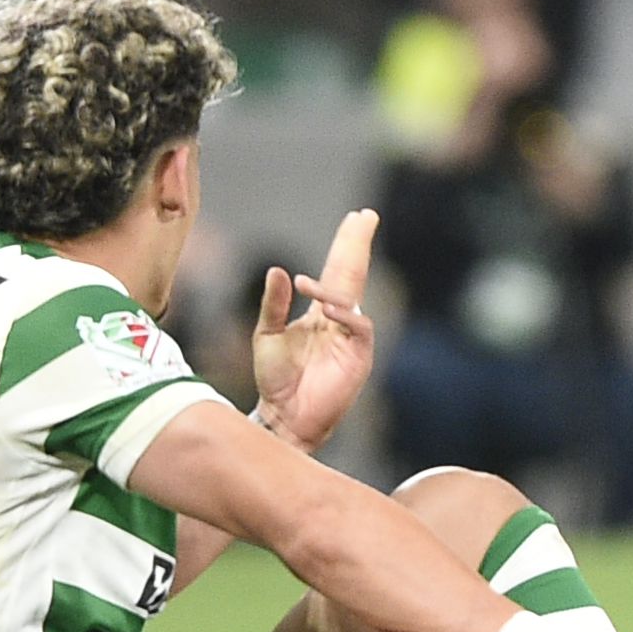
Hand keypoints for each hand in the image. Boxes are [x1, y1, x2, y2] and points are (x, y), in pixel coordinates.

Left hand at [249, 209, 377, 450]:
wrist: (284, 416)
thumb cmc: (275, 380)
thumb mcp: (266, 336)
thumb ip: (274, 305)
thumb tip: (279, 270)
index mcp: (320, 312)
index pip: (337, 271)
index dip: (346, 245)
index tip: (355, 219)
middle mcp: (340, 318)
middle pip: (353, 273)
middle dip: (358, 244)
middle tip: (366, 215)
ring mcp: (352, 336)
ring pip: (354, 297)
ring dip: (340, 280)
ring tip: (318, 274)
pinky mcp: (359, 355)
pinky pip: (358, 327)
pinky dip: (344, 315)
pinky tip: (327, 308)